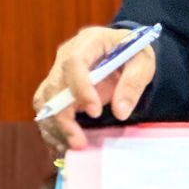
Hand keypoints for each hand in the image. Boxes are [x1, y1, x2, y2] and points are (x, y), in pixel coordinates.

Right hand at [32, 26, 156, 153]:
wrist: (125, 55)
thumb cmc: (133, 55)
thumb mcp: (143, 63)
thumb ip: (133, 83)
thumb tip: (120, 112)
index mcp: (89, 41)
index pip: (74, 62)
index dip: (80, 88)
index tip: (95, 112)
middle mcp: (66, 55)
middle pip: (54, 86)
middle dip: (64, 117)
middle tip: (79, 142)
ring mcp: (57, 73)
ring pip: (44, 102)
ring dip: (55, 128)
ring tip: (72, 147)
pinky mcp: (54, 91)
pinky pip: (45, 112)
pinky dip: (52, 131)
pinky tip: (64, 147)